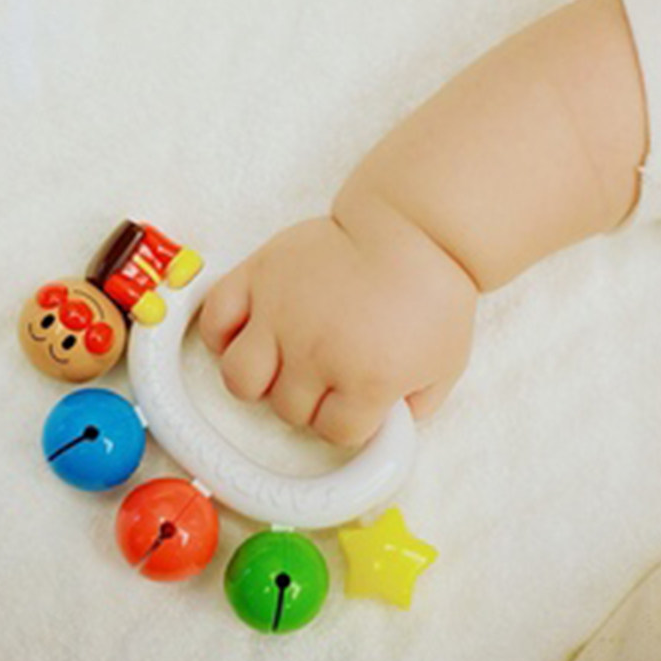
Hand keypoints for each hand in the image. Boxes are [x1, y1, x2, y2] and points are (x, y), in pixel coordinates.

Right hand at [199, 209, 476, 446]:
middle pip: (289, 410)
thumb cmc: (432, 293)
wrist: (415, 227)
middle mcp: (316, 353)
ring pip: (240, 379)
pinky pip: (214, 321)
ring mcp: (281, 314)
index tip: (356, 403)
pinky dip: (222, 335)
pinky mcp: (259, 277)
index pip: (337, 433)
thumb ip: (415, 407)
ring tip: (280, 363)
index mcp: (366, 380)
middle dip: (310, 401)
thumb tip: (385, 428)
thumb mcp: (446, 365)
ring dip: (260, 380)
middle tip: (325, 376)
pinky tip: (246, 334)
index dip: (349, 421)